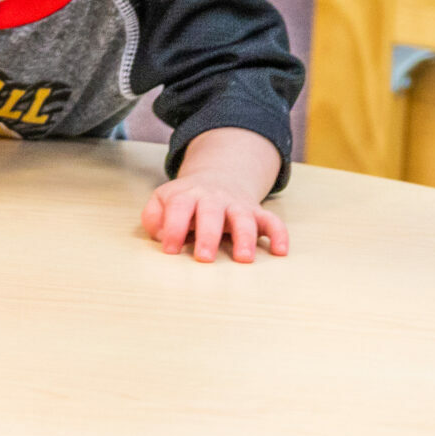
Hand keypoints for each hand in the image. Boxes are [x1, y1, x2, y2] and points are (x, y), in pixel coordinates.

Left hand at [141, 174, 289, 262]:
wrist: (217, 177)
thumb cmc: (185, 200)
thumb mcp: (162, 201)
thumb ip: (154, 217)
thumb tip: (162, 237)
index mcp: (187, 195)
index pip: (179, 207)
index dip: (173, 228)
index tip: (170, 250)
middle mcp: (213, 198)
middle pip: (211, 213)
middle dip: (208, 235)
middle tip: (204, 258)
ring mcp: (237, 205)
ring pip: (244, 218)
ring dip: (245, 237)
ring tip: (243, 258)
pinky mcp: (257, 213)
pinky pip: (272, 221)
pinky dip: (279, 234)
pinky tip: (280, 251)